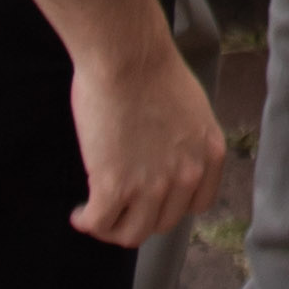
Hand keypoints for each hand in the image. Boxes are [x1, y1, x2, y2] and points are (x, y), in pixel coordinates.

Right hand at [68, 21, 227, 244]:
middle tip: (118, 207)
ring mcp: (152, 185)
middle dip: (139, 218)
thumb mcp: (189, 108)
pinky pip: (99, 222)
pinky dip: (87, 222)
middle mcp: (186, 175)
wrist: (127, 54)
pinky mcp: (115, 186)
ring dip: (111, 228)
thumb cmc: (150, 67)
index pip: (196, 205)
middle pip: (162, 223)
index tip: (152, 201)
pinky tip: (79, 214)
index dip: (170, 206)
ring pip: (131, 233)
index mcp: (209, 153)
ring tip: (95, 216)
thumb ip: (184, 139)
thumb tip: (162, 153)